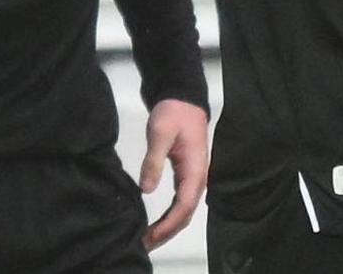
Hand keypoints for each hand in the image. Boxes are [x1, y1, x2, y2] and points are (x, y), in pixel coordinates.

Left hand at [138, 98, 209, 249]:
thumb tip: (146, 189)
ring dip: (168, 226)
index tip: (151, 236)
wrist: (183, 98)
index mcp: (195, 170)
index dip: (168, 224)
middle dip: (167, 232)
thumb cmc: (174, 112)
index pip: (184, 206)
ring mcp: (192, 178)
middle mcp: (197, 178)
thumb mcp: (160, 132)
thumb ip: (153, 160)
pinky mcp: (185, 175)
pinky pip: (179, 202)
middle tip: (144, 244)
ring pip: (183, 210)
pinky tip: (156, 223)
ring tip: (148, 239)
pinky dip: (169, 215)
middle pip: (185, 214)